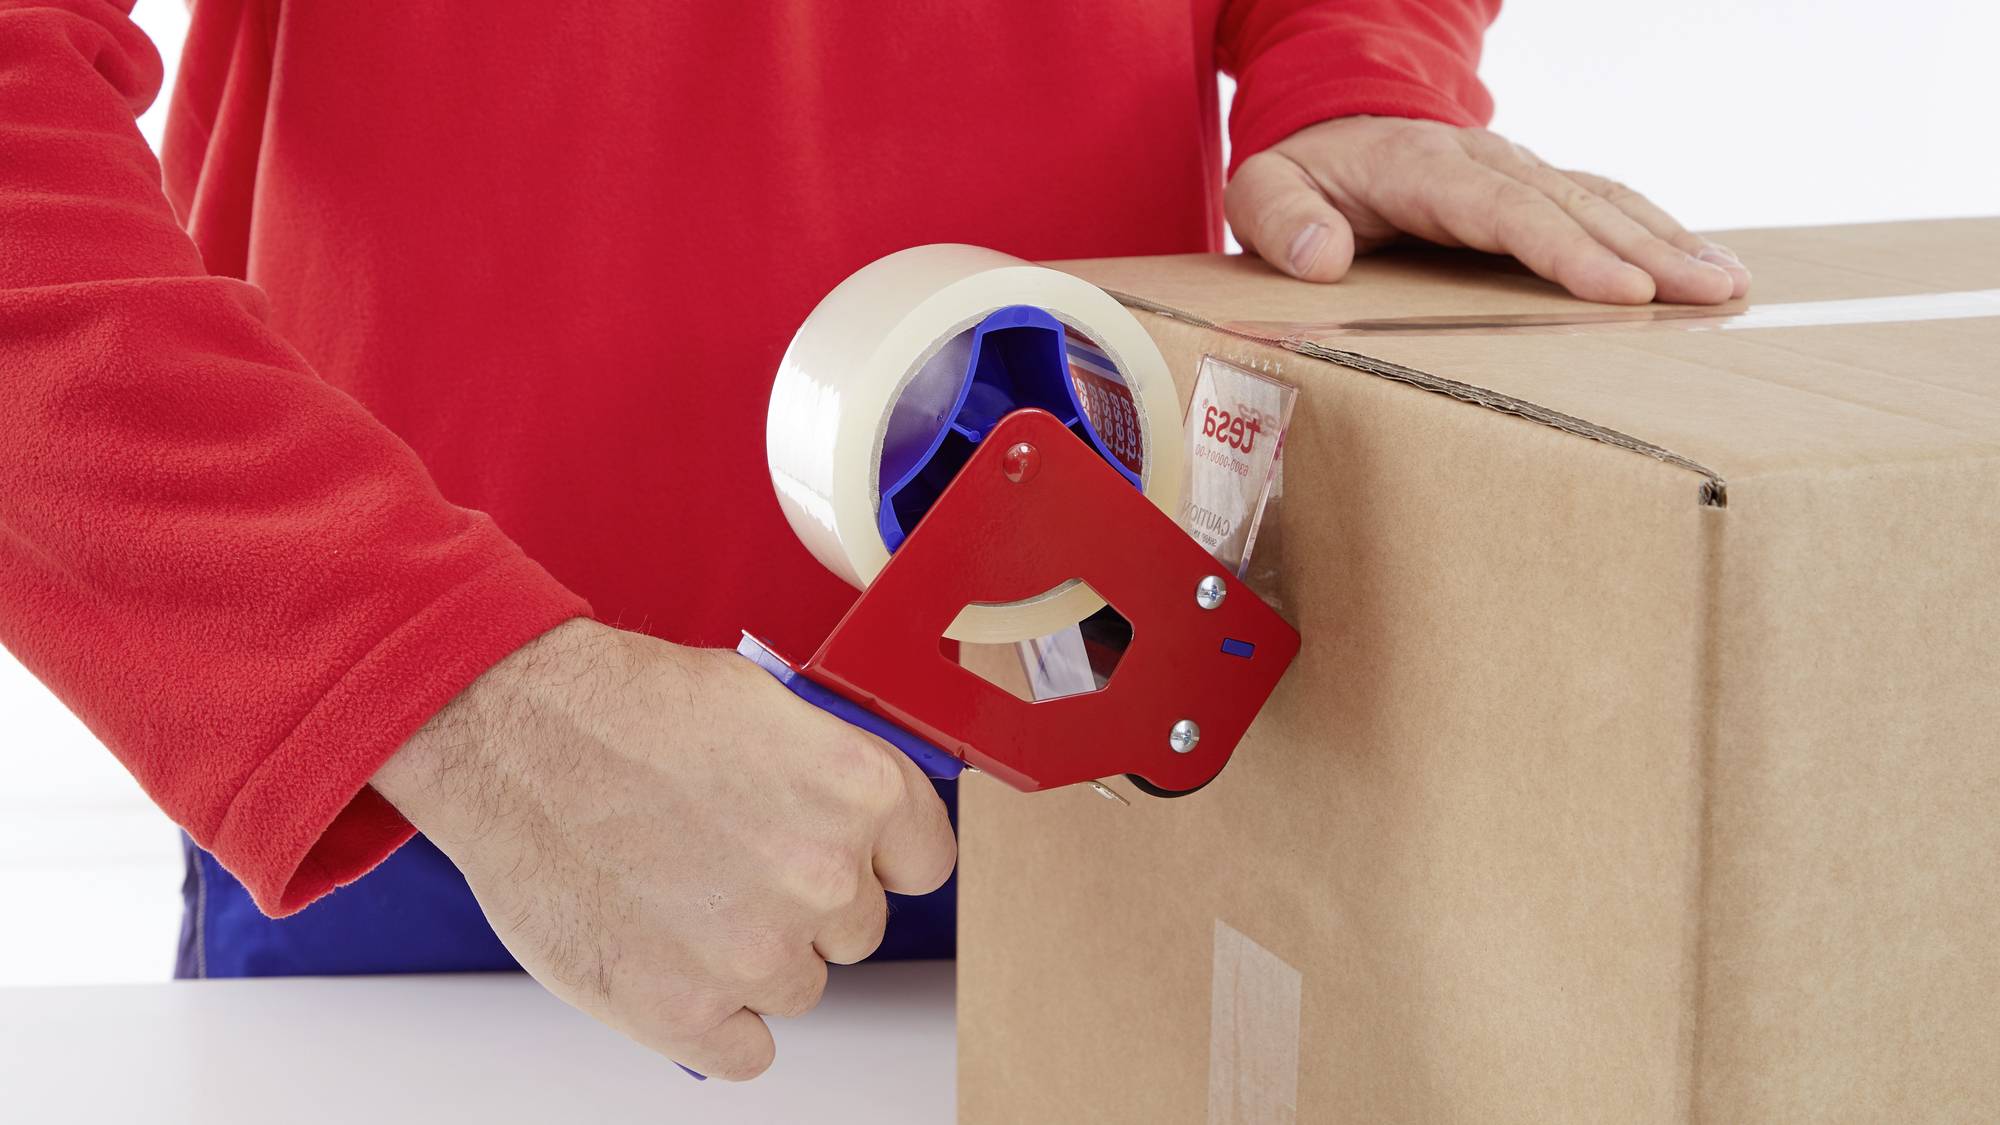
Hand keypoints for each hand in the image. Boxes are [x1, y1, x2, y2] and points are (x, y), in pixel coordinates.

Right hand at [372, 619, 955, 1079]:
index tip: (852, 859)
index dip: (880, 860)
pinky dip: (713, 1024)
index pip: (925, 862)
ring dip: (752, 960)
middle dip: (804, 903)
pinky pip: (746, 1054)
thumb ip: (827, 778)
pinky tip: (675, 968)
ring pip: (798, 987)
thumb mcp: (763, 707)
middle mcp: (824, 878)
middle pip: (856, 929)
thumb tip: (858, 821)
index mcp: (859, 792)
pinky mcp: (684, 1012)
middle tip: (732, 866)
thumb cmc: (622, 708)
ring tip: (682, 900)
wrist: (515, 734)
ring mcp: (756, 952)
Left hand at [1226, 116, 1750, 305]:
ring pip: (1604, 201)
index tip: (1621, 291)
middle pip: (1575, 206)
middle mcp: (1487, 163)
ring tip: (1727, 286)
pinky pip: (1605, 203)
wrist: (1332, 122)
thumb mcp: (1263, 190)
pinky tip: (1704, 267)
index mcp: (1425, 169)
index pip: (1506, 211)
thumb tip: (1323, 258)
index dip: (1565, 250)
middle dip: (1648, 252)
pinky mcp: (1537, 187)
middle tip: (1708, 297)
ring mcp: (1519, 171)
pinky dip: (1658, 231)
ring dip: (1669, 240)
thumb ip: (1284, 222)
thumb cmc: (1303, 171)